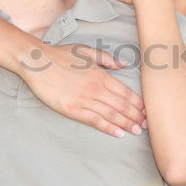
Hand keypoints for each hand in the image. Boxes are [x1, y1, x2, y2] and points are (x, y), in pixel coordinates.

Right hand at [21, 42, 146, 137]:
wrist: (37, 62)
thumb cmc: (60, 55)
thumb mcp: (86, 51)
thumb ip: (106, 58)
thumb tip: (123, 65)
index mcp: (101, 75)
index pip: (126, 92)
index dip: (138, 103)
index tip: (148, 111)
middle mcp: (96, 88)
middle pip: (122, 105)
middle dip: (137, 116)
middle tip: (148, 125)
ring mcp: (85, 99)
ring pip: (112, 114)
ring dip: (127, 124)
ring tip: (138, 131)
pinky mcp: (73, 109)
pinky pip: (95, 120)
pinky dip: (108, 128)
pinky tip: (118, 133)